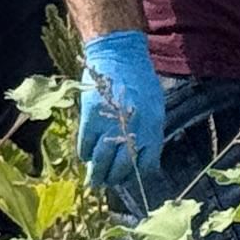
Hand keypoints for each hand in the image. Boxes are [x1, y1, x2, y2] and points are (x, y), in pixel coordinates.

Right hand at [79, 31, 162, 205]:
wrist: (119, 54)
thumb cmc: (140, 79)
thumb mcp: (155, 106)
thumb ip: (149, 130)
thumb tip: (144, 155)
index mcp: (153, 126)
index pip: (147, 162)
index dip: (136, 174)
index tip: (129, 179)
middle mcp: (134, 128)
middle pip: (122, 164)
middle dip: (114, 178)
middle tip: (107, 184)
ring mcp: (112, 123)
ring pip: (102, 158)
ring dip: (97, 172)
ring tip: (94, 181)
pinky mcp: (91, 116)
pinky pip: (86, 142)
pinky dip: (85, 153)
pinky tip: (85, 156)